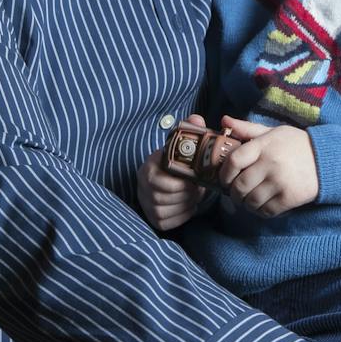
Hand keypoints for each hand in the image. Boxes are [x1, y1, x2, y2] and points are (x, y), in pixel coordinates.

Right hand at [136, 112, 207, 230]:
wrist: (173, 176)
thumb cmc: (181, 161)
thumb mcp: (185, 144)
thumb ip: (191, 131)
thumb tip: (196, 119)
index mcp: (148, 168)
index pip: (158, 181)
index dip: (180, 183)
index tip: (194, 179)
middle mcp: (142, 187)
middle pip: (162, 198)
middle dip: (185, 194)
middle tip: (198, 189)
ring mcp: (145, 204)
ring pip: (164, 211)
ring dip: (185, 205)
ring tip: (195, 195)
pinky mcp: (152, 218)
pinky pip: (166, 222)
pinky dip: (182, 216)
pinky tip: (189, 206)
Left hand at [217, 115, 318, 216]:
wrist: (329, 159)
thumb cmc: (297, 144)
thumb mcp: (274, 132)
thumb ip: (248, 129)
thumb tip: (224, 121)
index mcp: (264, 145)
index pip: (233, 161)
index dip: (224, 173)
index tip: (226, 179)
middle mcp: (271, 163)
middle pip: (239, 185)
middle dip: (234, 193)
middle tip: (238, 193)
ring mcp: (280, 182)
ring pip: (251, 201)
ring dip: (247, 204)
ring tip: (251, 200)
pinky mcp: (290, 197)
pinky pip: (266, 211)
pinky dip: (261, 211)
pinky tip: (264, 205)